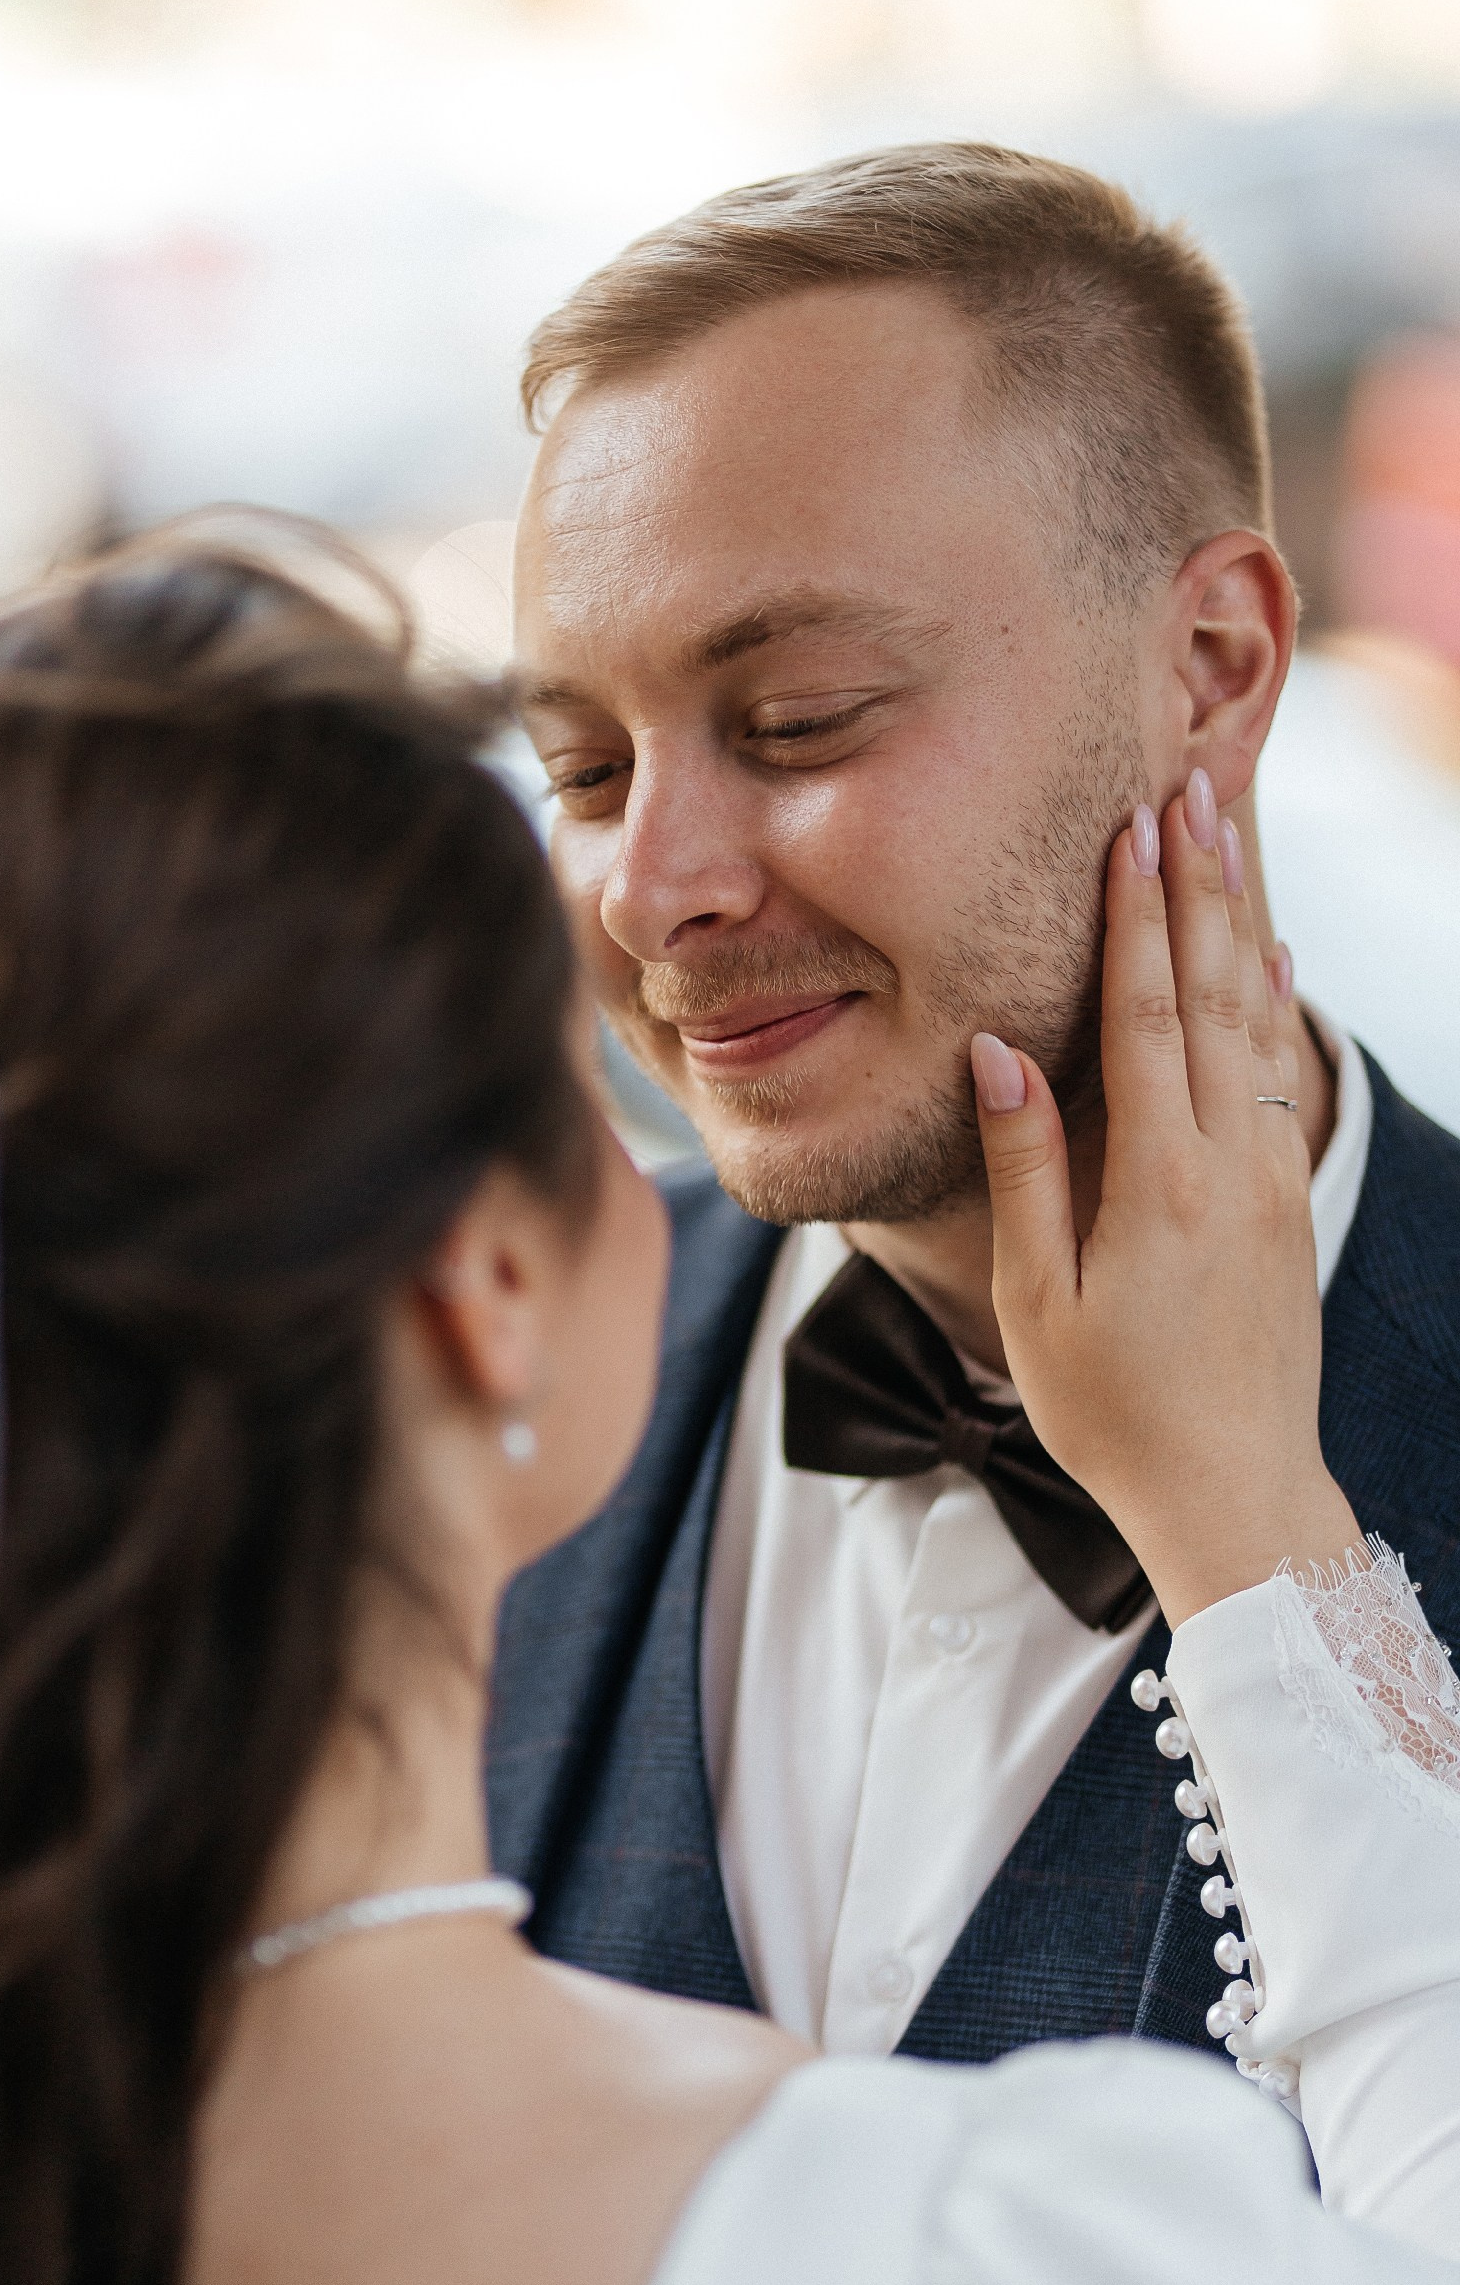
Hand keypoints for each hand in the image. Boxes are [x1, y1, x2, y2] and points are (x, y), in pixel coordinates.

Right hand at [970, 774, 1358, 1629]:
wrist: (1236, 1494)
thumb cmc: (1116, 1413)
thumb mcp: (1041, 1302)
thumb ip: (1026, 1169)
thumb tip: (998, 1050)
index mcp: (1164, 1182)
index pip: (1149, 1016)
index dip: (1136, 917)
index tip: (1130, 828)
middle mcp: (1233, 1165)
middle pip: (1216, 995)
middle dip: (1196, 888)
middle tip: (1187, 790)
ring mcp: (1271, 1182)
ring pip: (1257, 1025)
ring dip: (1237, 925)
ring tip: (1224, 841)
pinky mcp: (1286, 1206)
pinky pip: (1280, 1077)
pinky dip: (1274, 1007)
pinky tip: (1272, 961)